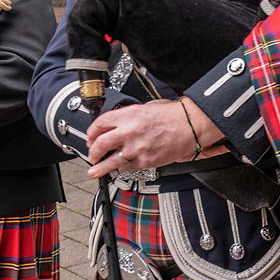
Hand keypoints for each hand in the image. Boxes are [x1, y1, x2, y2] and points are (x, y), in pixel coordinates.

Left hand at [85, 99, 226, 179]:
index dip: (91, 133)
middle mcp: (129, 132)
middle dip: (92, 151)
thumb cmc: (172, 116)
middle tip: (91, 154)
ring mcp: (136, 148)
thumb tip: (116, 126)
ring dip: (100, 167)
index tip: (90, 137)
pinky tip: (118, 168)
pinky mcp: (144, 161)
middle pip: (100, 144)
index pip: (100, 124)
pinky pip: (126, 167)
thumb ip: (128, 117)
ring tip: (95, 171)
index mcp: (128, 115)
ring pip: (110, 162)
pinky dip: (121, 168)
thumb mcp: (145, 108)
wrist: (189, 125)